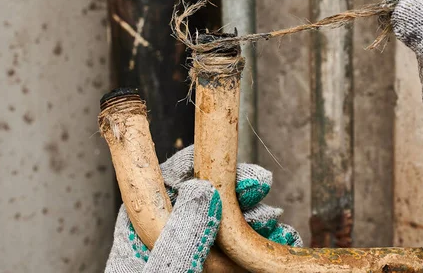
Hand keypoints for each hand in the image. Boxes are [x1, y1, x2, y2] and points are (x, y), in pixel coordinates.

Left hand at [105, 145, 300, 272]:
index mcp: (141, 244)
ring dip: (257, 220)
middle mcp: (171, 249)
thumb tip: (201, 190)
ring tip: (276, 224)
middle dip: (236, 191)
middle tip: (261, 185)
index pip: (163, 189)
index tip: (221, 159)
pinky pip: (244, 257)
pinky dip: (266, 246)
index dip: (193, 167)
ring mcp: (200, 264)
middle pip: (204, 203)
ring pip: (230, 229)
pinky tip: (281, 243)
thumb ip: (178, 241)